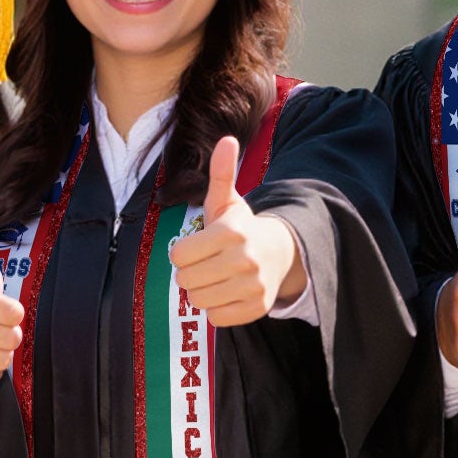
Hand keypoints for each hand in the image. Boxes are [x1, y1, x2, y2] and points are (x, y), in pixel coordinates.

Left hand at [168, 135, 303, 326]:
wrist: (279, 253)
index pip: (178, 255)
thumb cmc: (241, 227)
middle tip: (205, 264)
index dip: (182, 252)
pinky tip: (226, 292)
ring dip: (201, 291)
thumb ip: (221, 173)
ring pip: (198, 301)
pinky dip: (216, 308)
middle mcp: (244, 260)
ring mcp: (253, 286)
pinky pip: (216, 318)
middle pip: (185, 280)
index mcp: (232, 233)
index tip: (196, 247)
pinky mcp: (256, 309)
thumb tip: (227, 139)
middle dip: (190, 273)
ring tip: (215, 278)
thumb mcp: (228, 201)